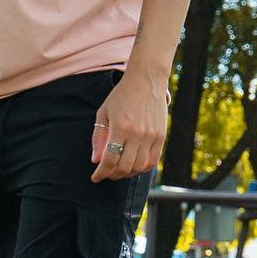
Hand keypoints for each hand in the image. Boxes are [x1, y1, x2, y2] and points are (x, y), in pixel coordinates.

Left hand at [91, 68, 167, 182]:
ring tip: (119, 170)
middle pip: (124, 167)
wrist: (146, 80)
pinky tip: (134, 166)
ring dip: (126, 173)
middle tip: (106, 173)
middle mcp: (137, 134)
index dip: (101, 172)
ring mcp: (151, 136)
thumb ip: (98, 137)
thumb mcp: (104, 112)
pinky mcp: (161, 136)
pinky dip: (142, 168)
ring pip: (138, 167)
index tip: (95, 177)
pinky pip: (153, 161)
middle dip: (112, 175)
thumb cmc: (122, 95)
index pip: (109, 160)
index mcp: (120, 127)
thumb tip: (96, 160)